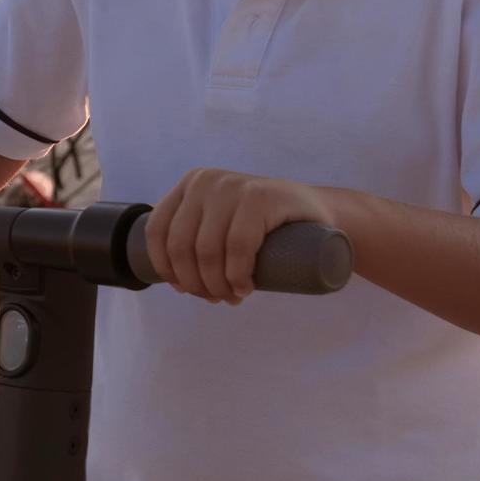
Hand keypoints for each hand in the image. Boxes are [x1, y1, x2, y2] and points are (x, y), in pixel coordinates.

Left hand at [141, 168, 334, 304]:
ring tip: (232, 297)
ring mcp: (234, 186)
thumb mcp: (223, 222)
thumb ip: (197, 235)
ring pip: (207, 251)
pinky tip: (244, 288)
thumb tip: (170, 278)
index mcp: (190, 185)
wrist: (322, 214)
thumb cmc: (266, 228)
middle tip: (217, 299)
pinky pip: (237, 246)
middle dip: (196, 283)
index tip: (183, 290)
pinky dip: (237, 276)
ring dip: (217, 286)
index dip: (165, 267)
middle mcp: (206, 181)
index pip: (157, 231)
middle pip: (182, 246)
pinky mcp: (262, 197)